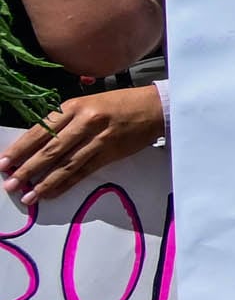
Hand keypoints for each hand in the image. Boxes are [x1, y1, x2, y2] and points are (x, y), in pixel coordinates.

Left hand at [2, 82, 164, 205]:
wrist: (154, 107)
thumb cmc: (117, 104)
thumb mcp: (86, 104)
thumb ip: (64, 122)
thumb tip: (37, 146)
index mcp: (73, 107)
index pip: (40, 131)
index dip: (21, 149)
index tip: (4, 163)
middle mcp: (84, 122)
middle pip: (50, 150)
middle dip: (27, 169)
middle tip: (10, 183)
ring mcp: (98, 139)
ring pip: (66, 164)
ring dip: (45, 182)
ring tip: (28, 195)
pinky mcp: (110, 153)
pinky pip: (84, 171)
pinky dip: (66, 184)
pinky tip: (51, 193)